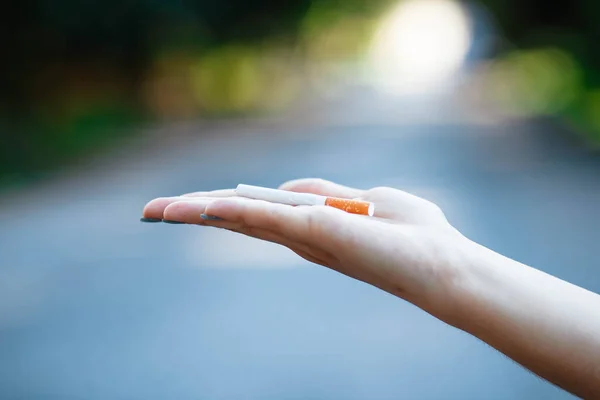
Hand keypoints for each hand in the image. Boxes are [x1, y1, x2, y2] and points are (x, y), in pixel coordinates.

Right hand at [143, 178, 471, 322]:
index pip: (255, 213)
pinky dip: (231, 211)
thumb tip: (290, 187)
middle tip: (149, 211)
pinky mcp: (318, 233)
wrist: (444, 266)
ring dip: (197, 211)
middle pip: (237, 217)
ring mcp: (306, 236)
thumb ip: (327, 193)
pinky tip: (199, 207)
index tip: (185, 205)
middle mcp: (301, 236)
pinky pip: (266, 218)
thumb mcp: (367, 200)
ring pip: (241, 218)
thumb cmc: (414, 235)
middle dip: (193, 212)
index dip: (219, 206)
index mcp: (311, 227)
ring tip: (155, 210)